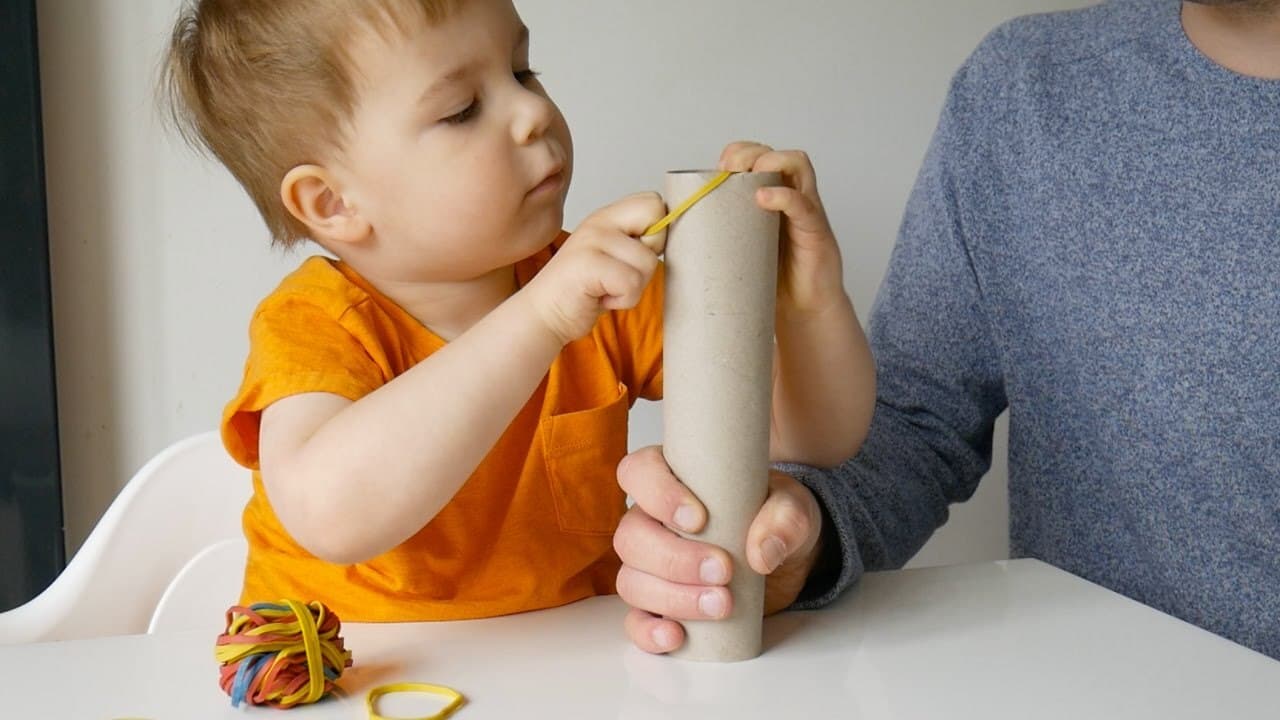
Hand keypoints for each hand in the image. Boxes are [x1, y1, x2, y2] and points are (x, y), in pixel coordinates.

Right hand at [522, 193, 666, 345]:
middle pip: (658, 226)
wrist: (544, 315)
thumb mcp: (613, 256)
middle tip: (620, 274)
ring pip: (648, 263)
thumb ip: (637, 240)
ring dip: (633, 288)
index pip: (655, 202)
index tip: (634, 255)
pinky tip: (600, 298)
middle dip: (648, 259)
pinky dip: (622, 300)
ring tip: (606, 289)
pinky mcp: (588, 264)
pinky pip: (631, 284)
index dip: (656, 232)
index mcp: (607, 216)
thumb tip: (675, 233)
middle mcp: (599, 222)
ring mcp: (592, 241)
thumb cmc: (584, 290)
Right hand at [613, 446, 823, 653]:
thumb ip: (785, 518)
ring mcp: (651, 567)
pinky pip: (637, 620)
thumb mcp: (791, 507)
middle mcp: (652, 522)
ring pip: (632, 581)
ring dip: (671, 597)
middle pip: (631, 537)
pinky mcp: (660, 605)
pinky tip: (675, 636)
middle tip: (722, 570)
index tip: (698, 518)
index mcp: (673, 481)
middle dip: (674, 559)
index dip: (657, 494)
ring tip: (721, 605)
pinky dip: (649, 631)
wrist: (784, 560)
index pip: (639, 473)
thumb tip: (761, 552)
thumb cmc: (773, 518)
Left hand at [718, 141, 845, 317]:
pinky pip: (803, 204)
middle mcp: (789, 196)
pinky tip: (763, 199)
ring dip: (769, 162)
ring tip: (747, 177)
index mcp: (767, 198)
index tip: (715, 170)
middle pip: (772, 153)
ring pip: (796, 164)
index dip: (735, 153)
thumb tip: (668, 236)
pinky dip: (784, 196)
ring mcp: (805, 210)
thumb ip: (713, 238)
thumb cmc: (769, 283)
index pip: (755, 157)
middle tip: (726, 170)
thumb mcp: (735, 252)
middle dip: (747, 153)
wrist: (802, 313)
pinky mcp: (816, 230)